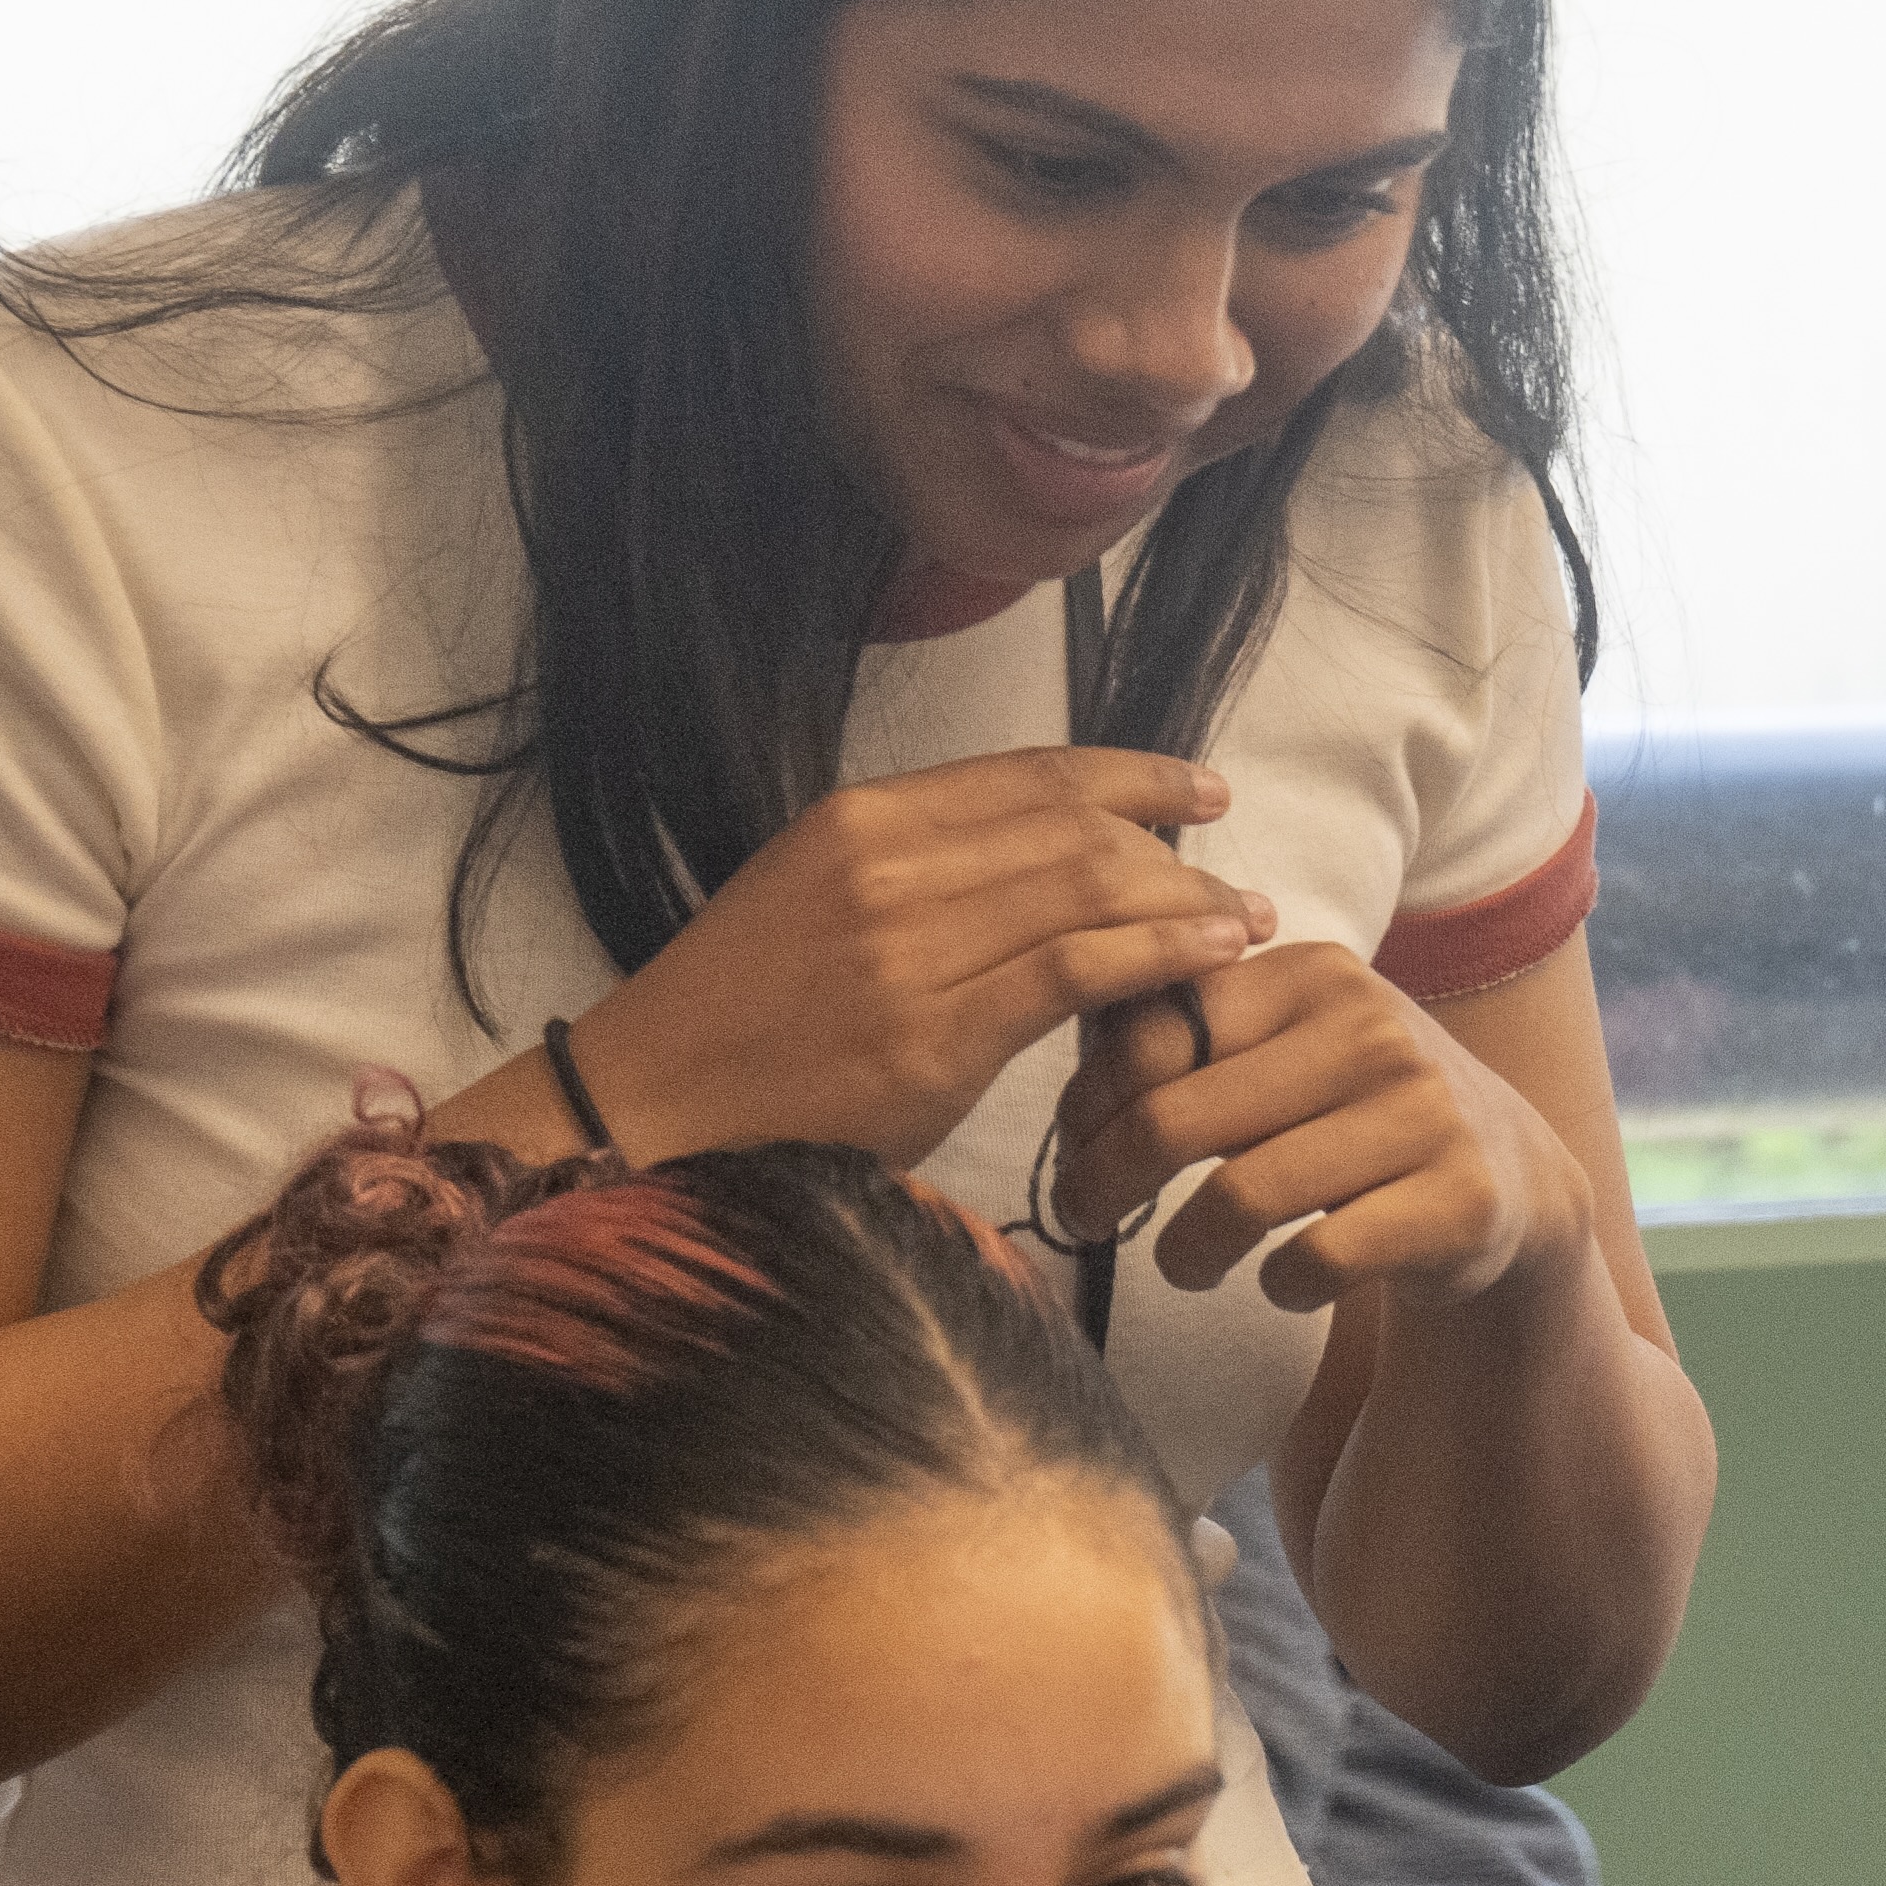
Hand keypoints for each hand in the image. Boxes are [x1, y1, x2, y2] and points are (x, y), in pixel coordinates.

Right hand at [575, 750, 1261, 1170]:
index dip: (1133, 775)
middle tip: (1229, 879)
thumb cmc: (737, 1022)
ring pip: (1088, 888)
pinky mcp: (932, 1037)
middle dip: (1172, 848)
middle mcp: (887, 864)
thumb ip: (920, 871)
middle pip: (1074, 826)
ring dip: (1185, 902)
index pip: (1030, 773)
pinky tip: (1209, 956)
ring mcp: (909, 949)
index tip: (1198, 790)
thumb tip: (1038, 863)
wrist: (645, 1112)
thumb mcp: (816, 900)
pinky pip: (1076, 972)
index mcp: (858, 818)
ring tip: (1241, 921)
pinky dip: (1158, 955)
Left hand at [1043, 942, 1575, 1321]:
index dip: (1086, 1101)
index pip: (1156, 1029)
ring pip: (1239, 1197)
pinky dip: (1278, 1284)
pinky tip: (1280, 1281)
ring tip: (1183, 1264)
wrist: (1511, 1177)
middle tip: (1084, 1221)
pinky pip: (1317, 1259)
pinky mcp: (1457, 1202)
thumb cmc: (1355, 1112)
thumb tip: (1061, 1026)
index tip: (1073, 1150)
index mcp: (1314, 974)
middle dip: (1104, 1183)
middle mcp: (1372, 1030)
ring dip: (1182, 1251)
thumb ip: (1193, 1033)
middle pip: (1176, 1118)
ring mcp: (1423, 1115)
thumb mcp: (1288, 1046)